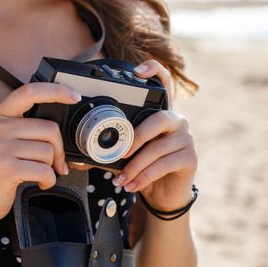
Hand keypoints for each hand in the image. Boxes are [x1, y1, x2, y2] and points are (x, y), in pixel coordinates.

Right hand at [0, 83, 80, 224]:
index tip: (73, 96)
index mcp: (0, 115)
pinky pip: (44, 170)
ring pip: (48, 151)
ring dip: (51, 167)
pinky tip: (39, 182)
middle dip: (58, 150)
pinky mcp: (6, 168)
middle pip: (49, 129)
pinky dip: (48, 180)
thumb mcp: (8, 141)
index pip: (29, 92)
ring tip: (38, 173)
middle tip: (54, 163)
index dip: (55, 91)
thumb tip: (62, 133)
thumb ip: (29, 129)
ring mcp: (0, 147)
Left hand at [112, 60, 197, 211]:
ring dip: (136, 166)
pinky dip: (145, 176)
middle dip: (137, 137)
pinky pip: (164, 164)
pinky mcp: (189, 158)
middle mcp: (176, 121)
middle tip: (122, 154)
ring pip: (158, 148)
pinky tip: (133, 184)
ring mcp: (186, 139)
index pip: (163, 84)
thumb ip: (108, 153)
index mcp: (159, 113)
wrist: (163, 194)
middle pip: (159, 119)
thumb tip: (78, 160)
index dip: (153, 72)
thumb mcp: (126, 157)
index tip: (137, 72)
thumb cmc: (144, 168)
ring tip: (121, 179)